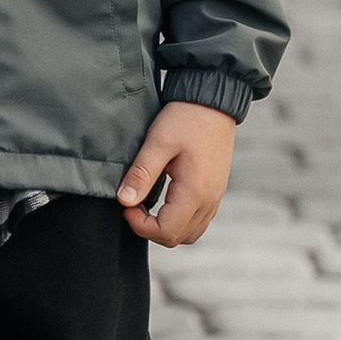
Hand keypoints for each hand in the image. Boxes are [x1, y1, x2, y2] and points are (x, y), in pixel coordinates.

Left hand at [117, 102, 235, 247]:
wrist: (214, 100)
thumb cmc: (186, 118)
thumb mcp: (158, 142)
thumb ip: (142, 174)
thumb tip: (125, 201)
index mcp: (196, 192)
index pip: (167, 232)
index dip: (140, 226)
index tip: (126, 205)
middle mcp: (209, 200)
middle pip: (179, 238)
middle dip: (150, 229)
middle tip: (132, 204)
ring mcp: (215, 197)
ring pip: (190, 232)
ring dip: (165, 225)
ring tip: (145, 202)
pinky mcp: (215, 190)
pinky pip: (198, 219)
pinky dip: (178, 218)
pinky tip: (162, 198)